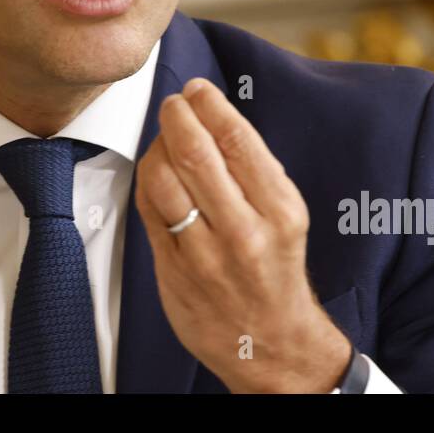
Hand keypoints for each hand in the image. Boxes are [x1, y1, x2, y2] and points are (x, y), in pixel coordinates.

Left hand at [133, 77, 351, 392]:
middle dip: (177, 117)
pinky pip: (149, 210)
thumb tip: (215, 116)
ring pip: (163, 179)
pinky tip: (155, 171)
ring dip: (157, 146)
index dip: (210, 105)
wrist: (270, 342)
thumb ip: (254, 171)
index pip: (238, 140)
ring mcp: (204, 255)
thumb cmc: (276, 268)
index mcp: (280, 212)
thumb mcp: (286, 217)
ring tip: (164, 138)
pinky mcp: (173, 270)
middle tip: (173, 103)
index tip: (198, 90)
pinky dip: (147, 180)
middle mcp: (244, 233)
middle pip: (195, 154)